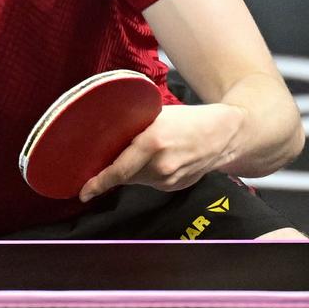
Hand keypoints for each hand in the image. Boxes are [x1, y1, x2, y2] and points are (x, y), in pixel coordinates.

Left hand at [79, 102, 243, 201]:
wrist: (225, 135)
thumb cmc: (188, 119)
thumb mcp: (157, 115)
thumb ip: (133, 127)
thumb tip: (104, 137)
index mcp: (152, 143)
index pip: (118, 170)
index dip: (98, 183)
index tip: (83, 192)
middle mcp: (160, 166)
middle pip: (125, 175)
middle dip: (115, 169)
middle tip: (111, 159)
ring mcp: (170, 180)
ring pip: (138, 180)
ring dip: (133, 170)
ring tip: (148, 152)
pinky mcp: (176, 187)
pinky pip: (152, 182)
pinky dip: (148, 174)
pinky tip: (161, 160)